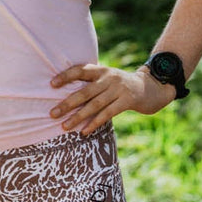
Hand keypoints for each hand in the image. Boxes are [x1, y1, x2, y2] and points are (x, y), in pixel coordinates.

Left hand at [49, 62, 175, 134]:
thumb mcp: (108, 78)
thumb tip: (66, 96)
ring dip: (78, 117)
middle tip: (52, 113)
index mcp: (101, 70)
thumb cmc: (121, 86)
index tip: (51, 84)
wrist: (150, 88)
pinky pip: (107, 113)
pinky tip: (84, 131)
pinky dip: (94, 123)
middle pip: (84, 92)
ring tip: (65, 126)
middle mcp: (108, 78)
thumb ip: (92, 83)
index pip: (80, 70)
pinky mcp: (127, 101)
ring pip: (94, 105)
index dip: (66, 76)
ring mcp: (118, 89)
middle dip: (67, 104)